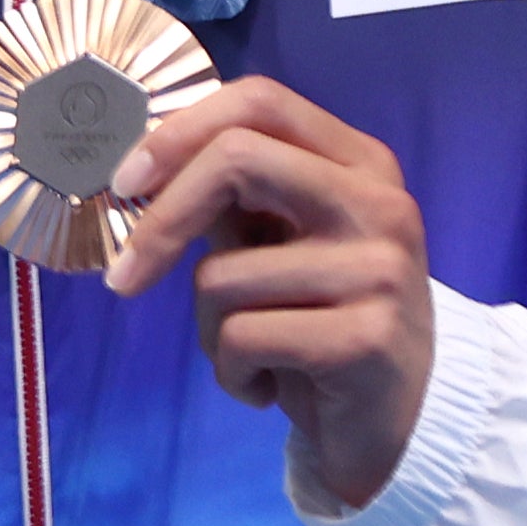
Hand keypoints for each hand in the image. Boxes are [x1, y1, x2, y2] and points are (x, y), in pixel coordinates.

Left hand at [102, 77, 435, 507]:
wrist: (402, 423)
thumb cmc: (323, 320)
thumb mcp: (278, 243)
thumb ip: (228, 196)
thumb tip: (133, 167)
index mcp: (360, 162)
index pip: (258, 102)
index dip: (178, 132)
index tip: (125, 181)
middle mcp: (380, 203)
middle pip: (235, 160)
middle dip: (161, 222)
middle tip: (124, 277)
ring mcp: (381, 269)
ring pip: (223, 275)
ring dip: (209, 329)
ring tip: (252, 355)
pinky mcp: (368, 339)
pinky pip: (243, 338)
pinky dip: (233, 374)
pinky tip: (268, 388)